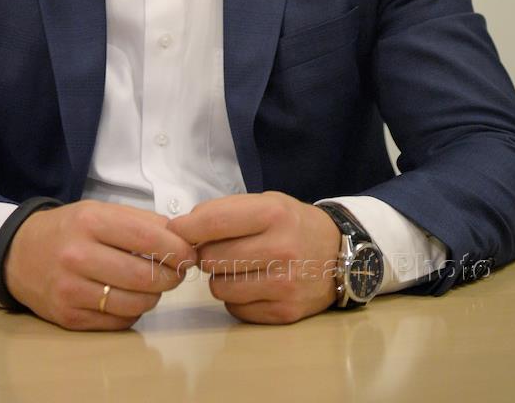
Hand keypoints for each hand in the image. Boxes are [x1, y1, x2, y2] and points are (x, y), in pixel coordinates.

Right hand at [3, 200, 197, 329]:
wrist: (18, 255)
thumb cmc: (68, 229)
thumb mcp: (99, 211)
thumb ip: (140, 222)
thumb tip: (181, 237)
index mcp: (90, 222)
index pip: (146, 238)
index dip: (176, 249)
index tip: (190, 254)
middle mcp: (78, 256)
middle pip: (144, 276)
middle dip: (172, 276)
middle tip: (178, 272)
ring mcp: (72, 290)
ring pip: (135, 303)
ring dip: (154, 295)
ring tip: (152, 283)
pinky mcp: (69, 318)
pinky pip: (118, 321)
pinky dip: (133, 311)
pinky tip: (129, 296)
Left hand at [167, 191, 340, 324]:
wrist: (339, 255)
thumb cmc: (293, 224)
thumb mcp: (266, 202)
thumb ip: (225, 212)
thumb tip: (181, 229)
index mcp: (273, 214)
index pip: (213, 222)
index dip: (186, 227)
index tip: (175, 229)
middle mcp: (280, 249)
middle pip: (210, 259)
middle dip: (207, 253)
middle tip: (221, 248)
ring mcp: (284, 285)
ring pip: (219, 288)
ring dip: (221, 278)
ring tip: (240, 267)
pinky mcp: (285, 313)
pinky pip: (235, 309)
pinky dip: (237, 298)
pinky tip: (254, 284)